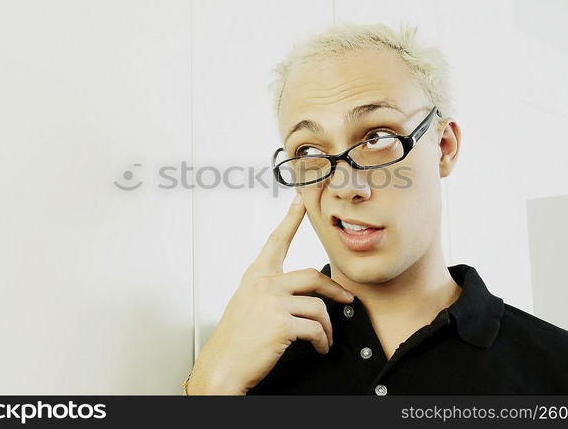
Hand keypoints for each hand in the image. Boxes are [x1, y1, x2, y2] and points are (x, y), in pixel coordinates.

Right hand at [186, 192, 353, 394]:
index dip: (291, 217)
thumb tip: (299, 295)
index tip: (301, 198)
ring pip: (318, 306)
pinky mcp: (282, 323)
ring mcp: (272, 302)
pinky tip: (319, 348)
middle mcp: (264, 284)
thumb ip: (269, 292)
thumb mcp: (247, 305)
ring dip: (328, 326)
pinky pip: (316, 328)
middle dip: (334, 290)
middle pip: (312, 276)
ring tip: (325, 339)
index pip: (277, 240)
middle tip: (346, 299)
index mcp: (256, 277)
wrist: (222, 367)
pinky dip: (323, 341)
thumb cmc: (234, 340)